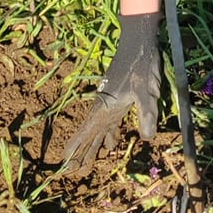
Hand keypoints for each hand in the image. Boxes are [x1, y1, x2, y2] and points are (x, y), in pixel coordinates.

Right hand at [63, 11, 160, 171]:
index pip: (88, 130)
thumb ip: (146, 115)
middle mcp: (105, 106)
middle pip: (92, 133)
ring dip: (95, 144)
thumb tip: (145, 139)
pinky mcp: (118, 97)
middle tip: (77, 169)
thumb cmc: (141, 65)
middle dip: (85, 151)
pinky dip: (109, 133)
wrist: (138, 43)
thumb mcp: (146, 92)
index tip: (66, 160)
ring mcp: (111, 101)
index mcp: (106, 106)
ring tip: (90, 161)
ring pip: (100, 128)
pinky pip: (110, 121)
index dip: (77, 145)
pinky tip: (112, 143)